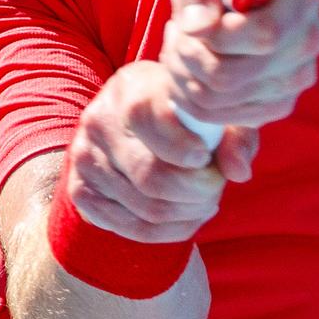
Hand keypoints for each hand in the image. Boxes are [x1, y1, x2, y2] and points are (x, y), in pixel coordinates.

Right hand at [64, 60, 260, 244]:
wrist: (136, 123)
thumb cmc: (186, 116)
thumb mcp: (214, 113)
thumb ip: (236, 135)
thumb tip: (238, 171)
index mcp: (131, 88)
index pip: (149, 119)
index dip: (185, 148)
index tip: (207, 157)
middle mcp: (99, 121)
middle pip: (152, 176)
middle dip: (197, 192)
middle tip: (216, 187)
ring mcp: (85, 158)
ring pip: (146, 209)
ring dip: (189, 214)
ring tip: (205, 200)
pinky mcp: (81, 192)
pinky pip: (132, 229)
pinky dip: (169, 231)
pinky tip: (185, 214)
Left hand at [160, 0, 318, 130]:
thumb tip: (196, 26)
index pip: (263, 36)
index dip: (213, 36)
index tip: (186, 19)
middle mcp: (310, 40)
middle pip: (230, 75)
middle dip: (185, 55)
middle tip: (173, 31)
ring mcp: (297, 78)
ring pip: (219, 98)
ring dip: (181, 75)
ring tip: (177, 47)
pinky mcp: (278, 105)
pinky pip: (221, 116)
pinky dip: (190, 96)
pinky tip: (189, 69)